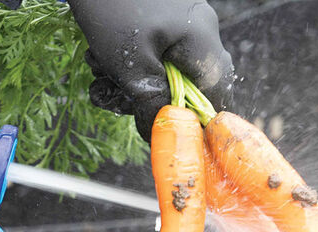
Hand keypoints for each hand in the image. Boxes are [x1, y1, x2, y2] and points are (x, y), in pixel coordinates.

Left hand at [68, 0, 235, 140]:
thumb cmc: (111, 8)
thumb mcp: (129, 65)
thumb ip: (152, 103)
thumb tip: (162, 134)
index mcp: (202, 41)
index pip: (218, 95)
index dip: (196, 122)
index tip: (166, 134)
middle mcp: (200, 28)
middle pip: (188, 84)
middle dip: (149, 98)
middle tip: (114, 98)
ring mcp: (182, 19)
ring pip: (165, 68)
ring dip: (131, 80)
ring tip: (99, 71)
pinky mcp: (162, 14)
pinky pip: (153, 50)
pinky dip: (128, 61)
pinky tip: (100, 58)